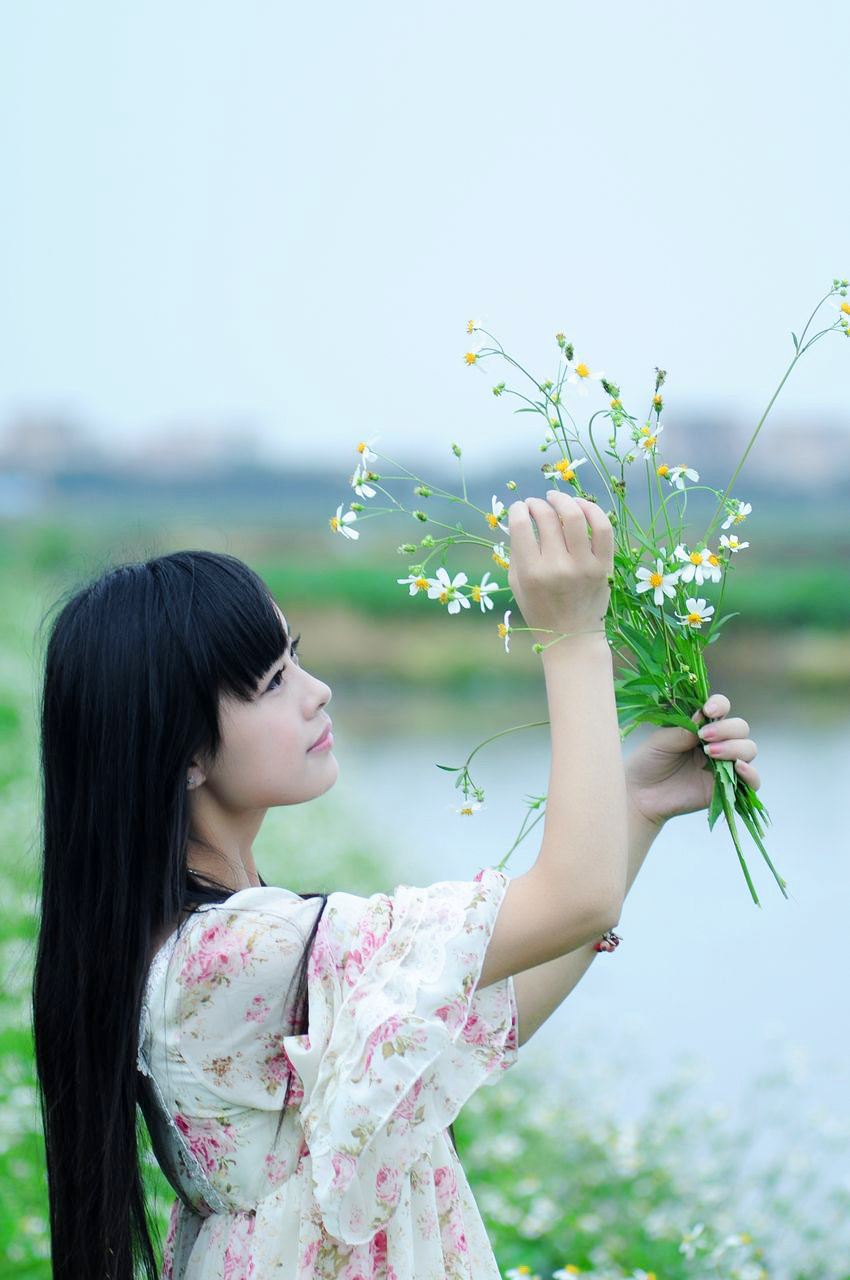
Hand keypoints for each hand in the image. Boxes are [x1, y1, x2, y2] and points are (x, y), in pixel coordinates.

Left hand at [624, 692, 760, 827]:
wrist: (641, 795)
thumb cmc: (648, 763)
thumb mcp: (661, 742)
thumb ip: (683, 730)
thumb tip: (703, 717)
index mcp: (702, 726)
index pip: (722, 708)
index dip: (720, 705)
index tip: (708, 711)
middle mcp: (718, 742)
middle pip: (741, 728)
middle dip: (727, 729)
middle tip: (705, 737)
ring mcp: (724, 765)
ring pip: (748, 749)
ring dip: (734, 747)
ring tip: (710, 752)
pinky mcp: (727, 788)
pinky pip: (752, 781)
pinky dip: (751, 773)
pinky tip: (738, 768)